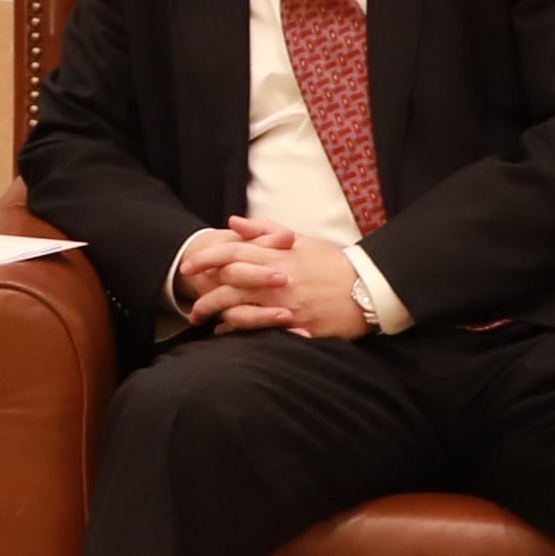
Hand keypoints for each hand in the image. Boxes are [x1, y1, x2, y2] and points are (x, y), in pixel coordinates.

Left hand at [195, 218, 374, 339]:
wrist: (367, 288)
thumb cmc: (331, 263)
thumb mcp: (300, 240)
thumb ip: (265, 230)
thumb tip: (233, 222)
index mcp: (277, 255)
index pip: (232, 252)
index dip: (206, 259)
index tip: (187, 266)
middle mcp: (277, 279)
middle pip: (229, 283)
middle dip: (205, 293)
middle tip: (190, 302)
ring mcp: (285, 304)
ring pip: (240, 310)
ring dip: (218, 315)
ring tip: (204, 320)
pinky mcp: (296, 326)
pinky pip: (259, 331)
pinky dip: (239, 332)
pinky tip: (227, 333)